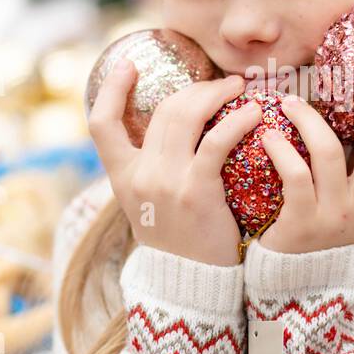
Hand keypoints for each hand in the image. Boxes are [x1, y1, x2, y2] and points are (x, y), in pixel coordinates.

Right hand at [88, 62, 262, 266]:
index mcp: (122, 179)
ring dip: (216, 93)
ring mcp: (166, 183)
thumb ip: (152, 174)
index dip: (110, 89)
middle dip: (195, 88)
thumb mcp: (150, 208)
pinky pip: (217, 140)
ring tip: (239, 89)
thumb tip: (171, 138)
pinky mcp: (197, 191)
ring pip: (186, 114)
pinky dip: (236, 119)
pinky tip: (253, 113)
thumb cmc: (180, 245)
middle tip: (222, 84)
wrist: (193, 287)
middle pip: (162, 110)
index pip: (100, 124)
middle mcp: (139, 177)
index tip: (128, 65)